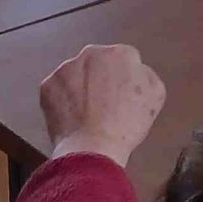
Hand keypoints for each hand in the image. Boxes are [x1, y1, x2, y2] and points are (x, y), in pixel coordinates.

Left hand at [39, 44, 164, 167]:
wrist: (92, 148)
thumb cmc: (128, 123)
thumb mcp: (155, 95)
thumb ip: (145, 74)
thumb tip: (134, 72)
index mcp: (120, 53)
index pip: (125, 59)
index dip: (125, 78)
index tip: (123, 95)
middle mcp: (92, 53)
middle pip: (99, 62)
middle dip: (101, 77)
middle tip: (104, 103)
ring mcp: (65, 68)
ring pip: (76, 74)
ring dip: (81, 86)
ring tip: (85, 112)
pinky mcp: (47, 85)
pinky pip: (58, 89)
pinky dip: (63, 99)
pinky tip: (70, 116)